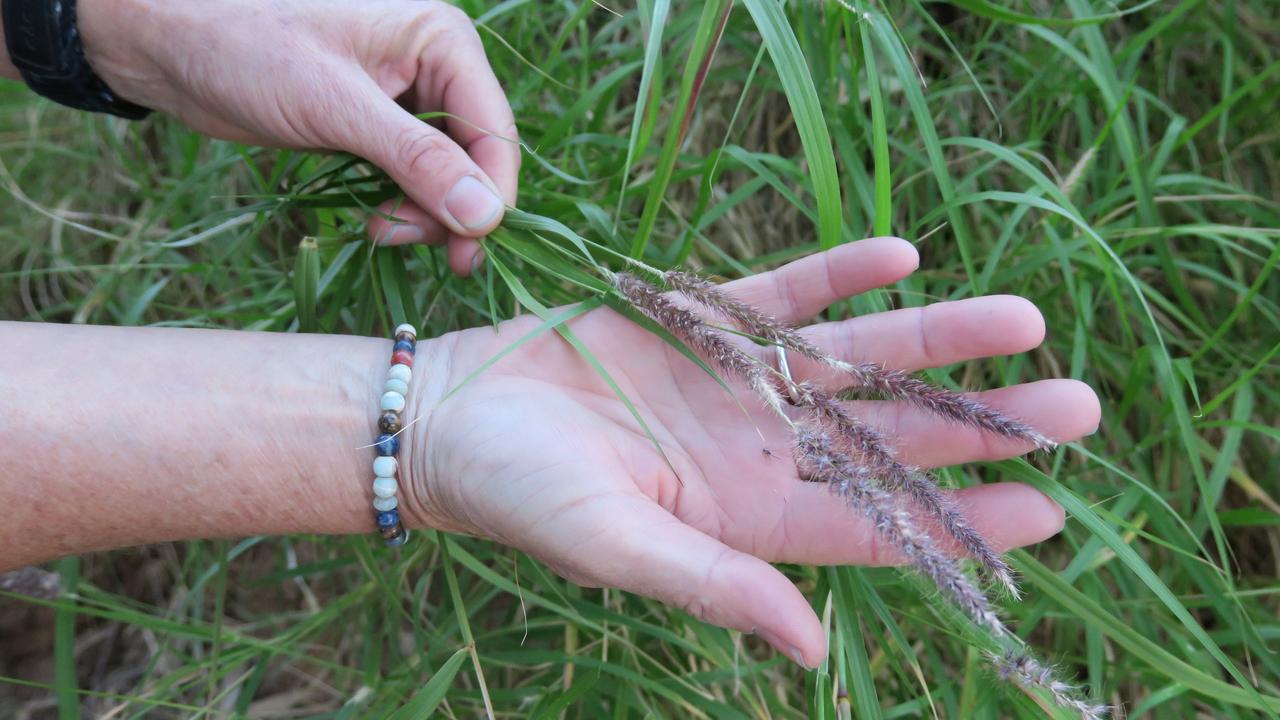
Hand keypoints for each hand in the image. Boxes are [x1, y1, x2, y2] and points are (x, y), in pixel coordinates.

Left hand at [79, 0, 517, 275]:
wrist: (165, 39)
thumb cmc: (246, 47)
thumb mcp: (335, 106)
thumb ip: (416, 160)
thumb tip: (485, 216)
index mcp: (441, 41)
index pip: (493, 131)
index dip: (491, 195)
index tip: (469, 252)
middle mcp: (434, 66)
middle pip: (475, 157)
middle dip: (451, 209)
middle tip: (402, 242)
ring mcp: (405, 97)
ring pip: (445, 174)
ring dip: (423, 214)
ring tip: (379, 231)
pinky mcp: (373, 124)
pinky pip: (411, 176)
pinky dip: (400, 206)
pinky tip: (375, 221)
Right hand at [401, 238, 1101, 665]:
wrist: (457, 416)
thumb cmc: (524, 497)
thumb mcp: (618, 550)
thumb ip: (717, 588)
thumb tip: (811, 651)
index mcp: (749, 519)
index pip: (877, 523)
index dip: (961, 517)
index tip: (1047, 508)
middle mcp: (762, 451)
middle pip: (890, 435)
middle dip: (981, 423)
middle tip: (1076, 407)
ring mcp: (740, 383)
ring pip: (857, 358)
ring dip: (935, 337)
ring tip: (1022, 318)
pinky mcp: (705, 320)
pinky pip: (787, 293)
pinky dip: (840, 276)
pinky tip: (901, 257)